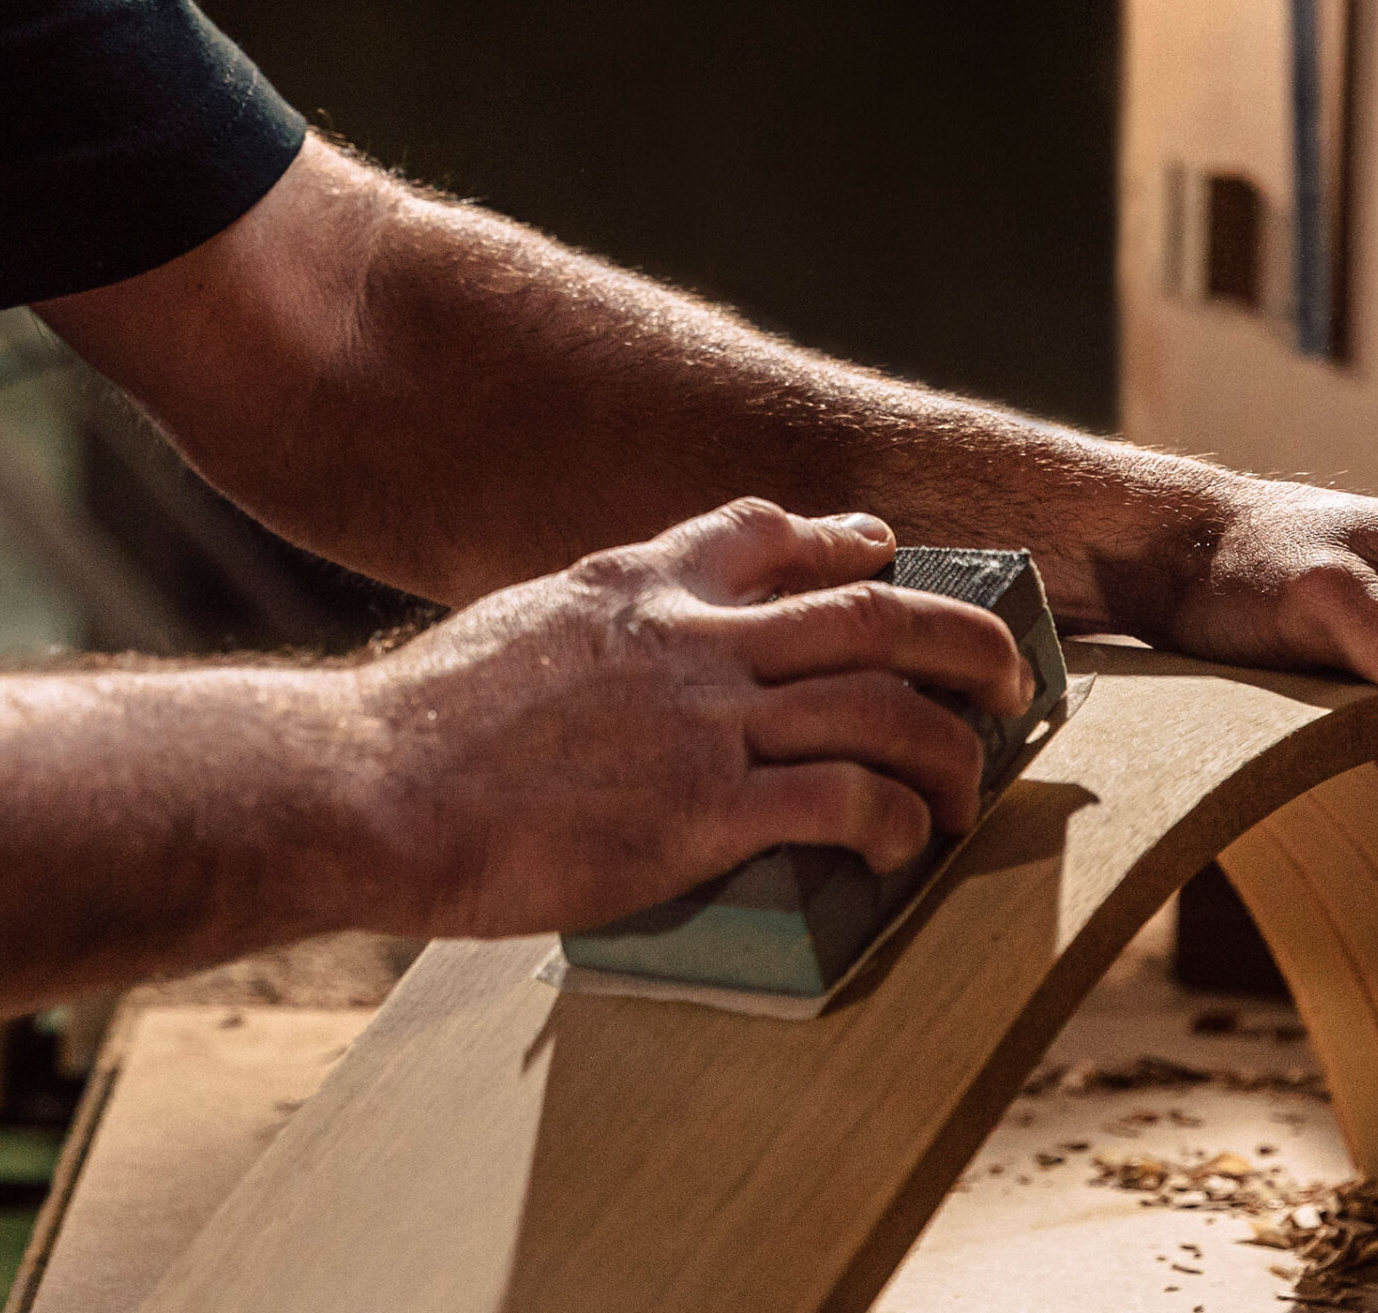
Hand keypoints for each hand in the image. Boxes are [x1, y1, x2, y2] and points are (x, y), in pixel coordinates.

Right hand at [332, 499, 1032, 938]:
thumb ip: (592, 630)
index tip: (885, 553)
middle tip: (1006, 670)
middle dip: (960, 636)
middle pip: (868, 609)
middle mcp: (688, 631)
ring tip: (971, 786)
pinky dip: (896, 822)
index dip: (846, 541)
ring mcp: (703, 715)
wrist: (371, 784)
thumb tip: (618, 658)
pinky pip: (844, 800)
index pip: (767, 530)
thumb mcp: (518, 631)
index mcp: (636, 582)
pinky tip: (904, 848)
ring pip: (883, 705)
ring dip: (951, 747)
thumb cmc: (421, 727)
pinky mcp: (704, 807)